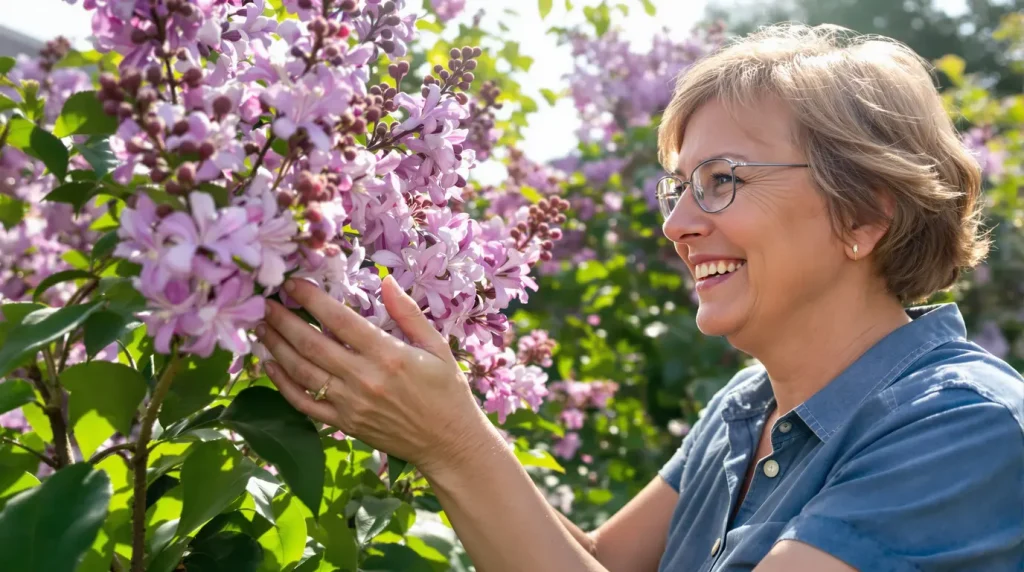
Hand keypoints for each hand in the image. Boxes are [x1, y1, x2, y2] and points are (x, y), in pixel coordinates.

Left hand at [256, 274, 492, 474]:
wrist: (449, 443)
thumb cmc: (447, 392)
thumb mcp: (437, 347)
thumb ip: (408, 314)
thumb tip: (386, 281)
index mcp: (388, 355)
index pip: (339, 320)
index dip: (312, 299)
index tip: (292, 284)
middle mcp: (364, 379)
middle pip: (311, 344)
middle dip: (284, 320)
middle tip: (266, 301)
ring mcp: (350, 404)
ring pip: (302, 372)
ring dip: (277, 348)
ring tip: (262, 327)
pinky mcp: (344, 424)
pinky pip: (305, 404)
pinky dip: (283, 385)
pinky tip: (270, 366)